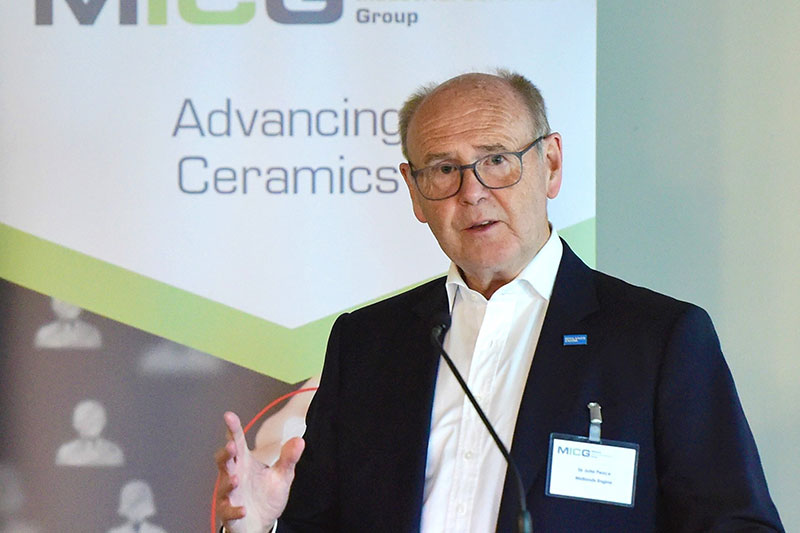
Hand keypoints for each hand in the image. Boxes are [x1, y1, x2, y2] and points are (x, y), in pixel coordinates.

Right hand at [215, 411, 304, 532]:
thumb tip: (299, 440)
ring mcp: (229, 494)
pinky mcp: (229, 512)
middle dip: (226, 453)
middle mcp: (234, 475)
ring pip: (223, 485)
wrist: (260, 524)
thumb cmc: (265, 497)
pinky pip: (228, 511)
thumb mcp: (281, 475)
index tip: (229, 416)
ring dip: (229, 481)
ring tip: (237, 479)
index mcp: (245, 462)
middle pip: (224, 461)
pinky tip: (243, 509)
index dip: (232, 429)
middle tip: (232, 446)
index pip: (237, 441)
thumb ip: (288, 458)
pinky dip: (234, 510)